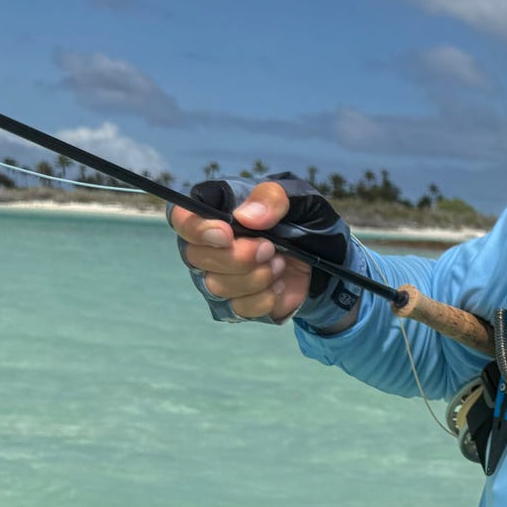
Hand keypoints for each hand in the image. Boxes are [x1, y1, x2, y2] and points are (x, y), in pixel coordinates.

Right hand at [169, 180, 310, 322]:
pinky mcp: (235, 302)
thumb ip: (273, 198)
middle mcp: (208, 245)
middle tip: (270, 248)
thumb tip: (245, 217)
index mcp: (216, 211)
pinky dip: (264, 297)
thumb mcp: (298, 199)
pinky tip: (279, 284)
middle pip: (196, 257)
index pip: (182, 218)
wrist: (324, 257)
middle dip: (238, 257)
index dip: (196, 229)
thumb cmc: (303, 221)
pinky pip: (238, 308)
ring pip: (216, 286)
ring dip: (256, 277)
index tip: (226, 234)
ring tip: (279, 263)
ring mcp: (219, 276)